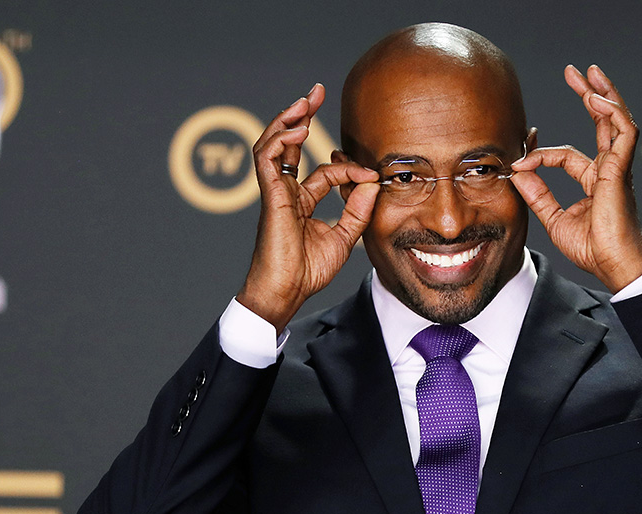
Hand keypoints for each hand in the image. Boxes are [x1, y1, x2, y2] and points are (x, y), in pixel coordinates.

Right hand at [237, 83, 379, 331]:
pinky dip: (279, 138)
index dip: (349, 168)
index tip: (371, 171)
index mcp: (301, 203)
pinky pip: (267, 158)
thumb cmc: (307, 272)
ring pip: (273, 145)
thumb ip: (358, 211)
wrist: (285, 293)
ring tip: (304, 100)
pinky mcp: (269, 196)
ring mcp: (275, 193)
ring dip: (287, 119)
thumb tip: (373, 182)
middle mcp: (285, 193)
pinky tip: (296, 125)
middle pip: (289, 145)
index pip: (326, 173)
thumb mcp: (343, 238)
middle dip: (301, 116)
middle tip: (316, 93)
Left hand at [510, 65, 641, 291]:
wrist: (611, 265)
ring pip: (617, 120)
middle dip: (590, 95)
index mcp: (595, 181)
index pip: (566, 155)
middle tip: (576, 73)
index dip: (541, 155)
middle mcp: (609, 170)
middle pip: (602, 123)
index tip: (519, 162)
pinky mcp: (622, 170)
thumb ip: (537, 193)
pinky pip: (624, 132)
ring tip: (590, 74)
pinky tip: (596, 99)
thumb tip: (517, 170)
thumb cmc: (591, 249)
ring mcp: (618, 168)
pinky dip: (612, 113)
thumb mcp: (553, 218)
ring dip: (604, 94)